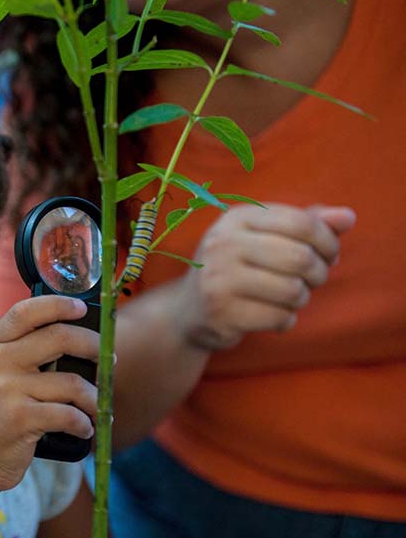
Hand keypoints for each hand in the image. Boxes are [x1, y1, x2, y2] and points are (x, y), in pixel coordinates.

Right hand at [0, 296, 97, 492]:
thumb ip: (23, 354)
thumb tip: (79, 339)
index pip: (26, 312)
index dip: (58, 305)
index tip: (82, 309)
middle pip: (60, 337)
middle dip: (94, 347)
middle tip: (107, 361)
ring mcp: (6, 389)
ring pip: (73, 382)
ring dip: (94, 398)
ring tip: (95, 408)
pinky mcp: (19, 418)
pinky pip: (69, 414)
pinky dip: (84, 424)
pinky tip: (84, 429)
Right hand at [175, 204, 354, 350]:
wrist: (188, 309)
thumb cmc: (238, 267)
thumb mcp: (265, 237)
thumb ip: (306, 223)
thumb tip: (348, 217)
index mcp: (236, 218)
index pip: (300, 222)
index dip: (327, 241)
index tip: (329, 255)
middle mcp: (223, 244)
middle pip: (300, 257)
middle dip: (319, 273)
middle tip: (312, 280)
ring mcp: (218, 278)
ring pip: (292, 290)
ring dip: (301, 299)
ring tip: (290, 298)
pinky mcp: (221, 311)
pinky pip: (279, 317)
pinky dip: (285, 320)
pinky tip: (273, 316)